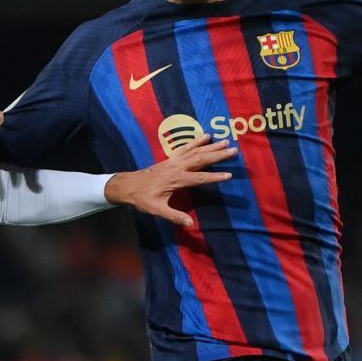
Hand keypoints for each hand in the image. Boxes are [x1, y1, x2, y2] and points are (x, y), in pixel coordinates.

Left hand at [103, 141, 236, 227]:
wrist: (128, 186)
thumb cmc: (143, 199)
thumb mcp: (157, 210)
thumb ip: (174, 216)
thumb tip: (190, 224)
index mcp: (176, 180)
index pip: (200, 178)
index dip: (215, 177)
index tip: (229, 175)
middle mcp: (177, 167)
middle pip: (201, 159)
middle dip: (218, 155)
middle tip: (234, 150)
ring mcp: (174, 161)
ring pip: (195, 151)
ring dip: (211, 146)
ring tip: (226, 141)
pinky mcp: (171, 158)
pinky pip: (186, 147)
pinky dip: (196, 141)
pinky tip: (206, 136)